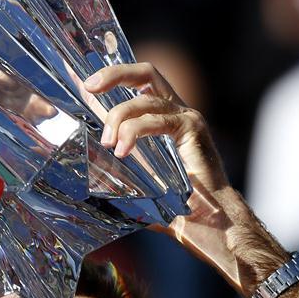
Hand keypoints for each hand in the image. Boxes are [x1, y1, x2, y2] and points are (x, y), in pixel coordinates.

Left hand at [85, 62, 270, 292]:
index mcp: (166, 120)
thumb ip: (119, 180)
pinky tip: (123, 151)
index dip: (113, 78)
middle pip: (146, 73)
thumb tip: (90, 187)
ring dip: (119, 117)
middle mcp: (179, 112)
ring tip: (108, 143)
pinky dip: (134, 131)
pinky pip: (157, 120)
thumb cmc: (180, 211)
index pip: (140, 84)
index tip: (85, 87)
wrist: (213, 224)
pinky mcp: (193, 130)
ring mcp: (188, 119)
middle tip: (89, 87)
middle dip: (114, 74)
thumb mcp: (140, 188)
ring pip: (145, 99)